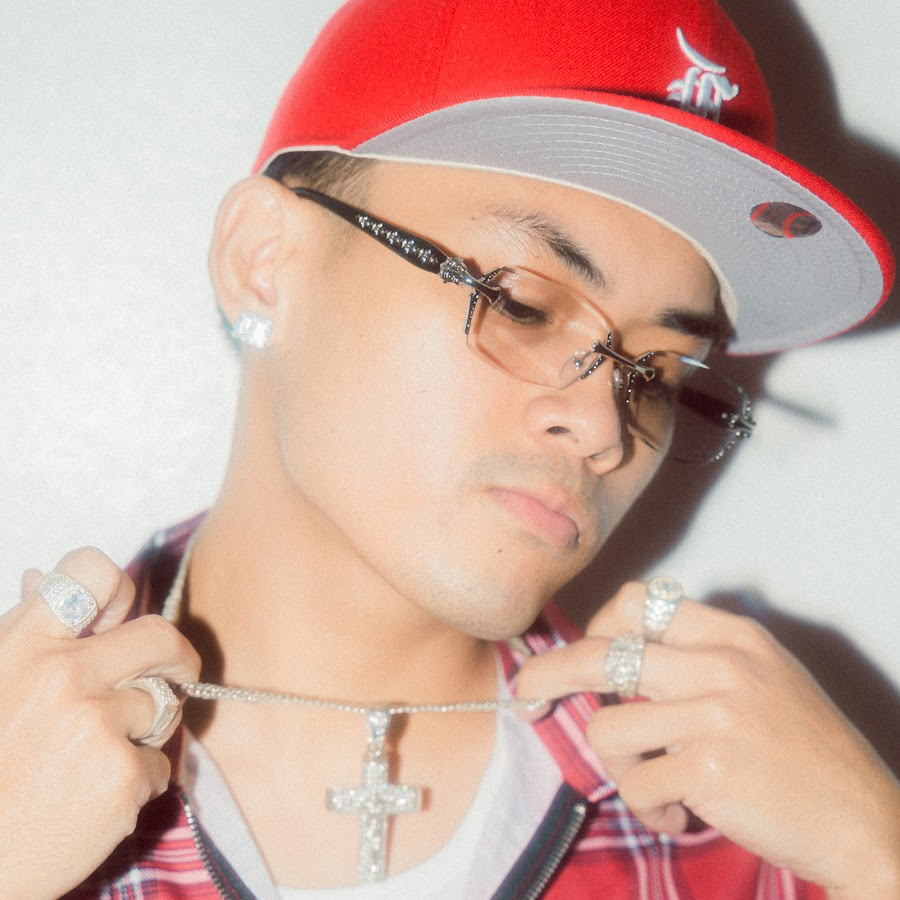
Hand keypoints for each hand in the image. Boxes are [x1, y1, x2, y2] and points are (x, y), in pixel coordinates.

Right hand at [0, 548, 199, 899]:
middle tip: (174, 675)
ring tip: (94, 760)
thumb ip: (25, 635)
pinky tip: (92, 801)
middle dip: (177, 657)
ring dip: (145, 732)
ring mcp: (96, 723)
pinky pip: (161, 764)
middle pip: (160, 636)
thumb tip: (39, 576)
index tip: (121, 616)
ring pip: (163, 705)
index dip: (118, 589)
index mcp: (23, 645)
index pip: (92, 571)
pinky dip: (137, 783)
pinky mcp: (122, 773)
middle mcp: (63, 674)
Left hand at [518, 582, 899, 898]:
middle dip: (550, 672)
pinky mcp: (708, 766)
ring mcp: (715, 712)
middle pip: (601, 651)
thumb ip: (695, 659)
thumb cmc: (805, 753)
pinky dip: (649, 808)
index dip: (598, 626)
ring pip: (607, 726)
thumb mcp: (761, 679)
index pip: (638, 601)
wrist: (866, 822)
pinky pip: (635, 783)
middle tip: (526, 693)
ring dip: (621, 767)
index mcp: (732, 635)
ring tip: (658, 786)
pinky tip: (683, 815)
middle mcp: (722, 663)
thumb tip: (614, 661)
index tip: (583, 654)